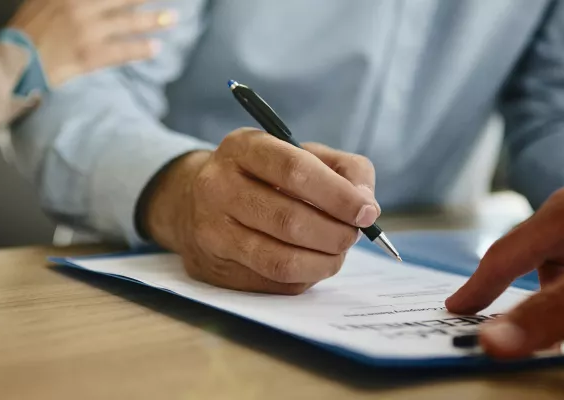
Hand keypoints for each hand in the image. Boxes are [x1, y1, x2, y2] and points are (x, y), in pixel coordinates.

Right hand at [9, 0, 174, 86]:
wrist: (13, 61)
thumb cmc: (26, 28)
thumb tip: (89, 0)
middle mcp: (80, 7)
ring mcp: (86, 31)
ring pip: (127, 22)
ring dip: (153, 20)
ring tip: (172, 18)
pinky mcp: (88, 55)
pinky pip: (121, 51)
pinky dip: (139, 49)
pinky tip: (155, 48)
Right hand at [143, 128, 380, 294]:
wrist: (197, 203)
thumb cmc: (264, 177)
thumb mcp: (300, 154)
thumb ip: (344, 169)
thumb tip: (366, 204)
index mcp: (242, 147)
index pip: (294, 170)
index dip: (337, 194)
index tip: (366, 212)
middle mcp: (218, 186)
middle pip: (288, 219)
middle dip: (335, 233)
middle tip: (353, 235)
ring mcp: (211, 230)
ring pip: (280, 259)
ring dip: (323, 262)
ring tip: (337, 252)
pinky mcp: (214, 267)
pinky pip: (272, 282)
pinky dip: (304, 276)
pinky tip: (310, 263)